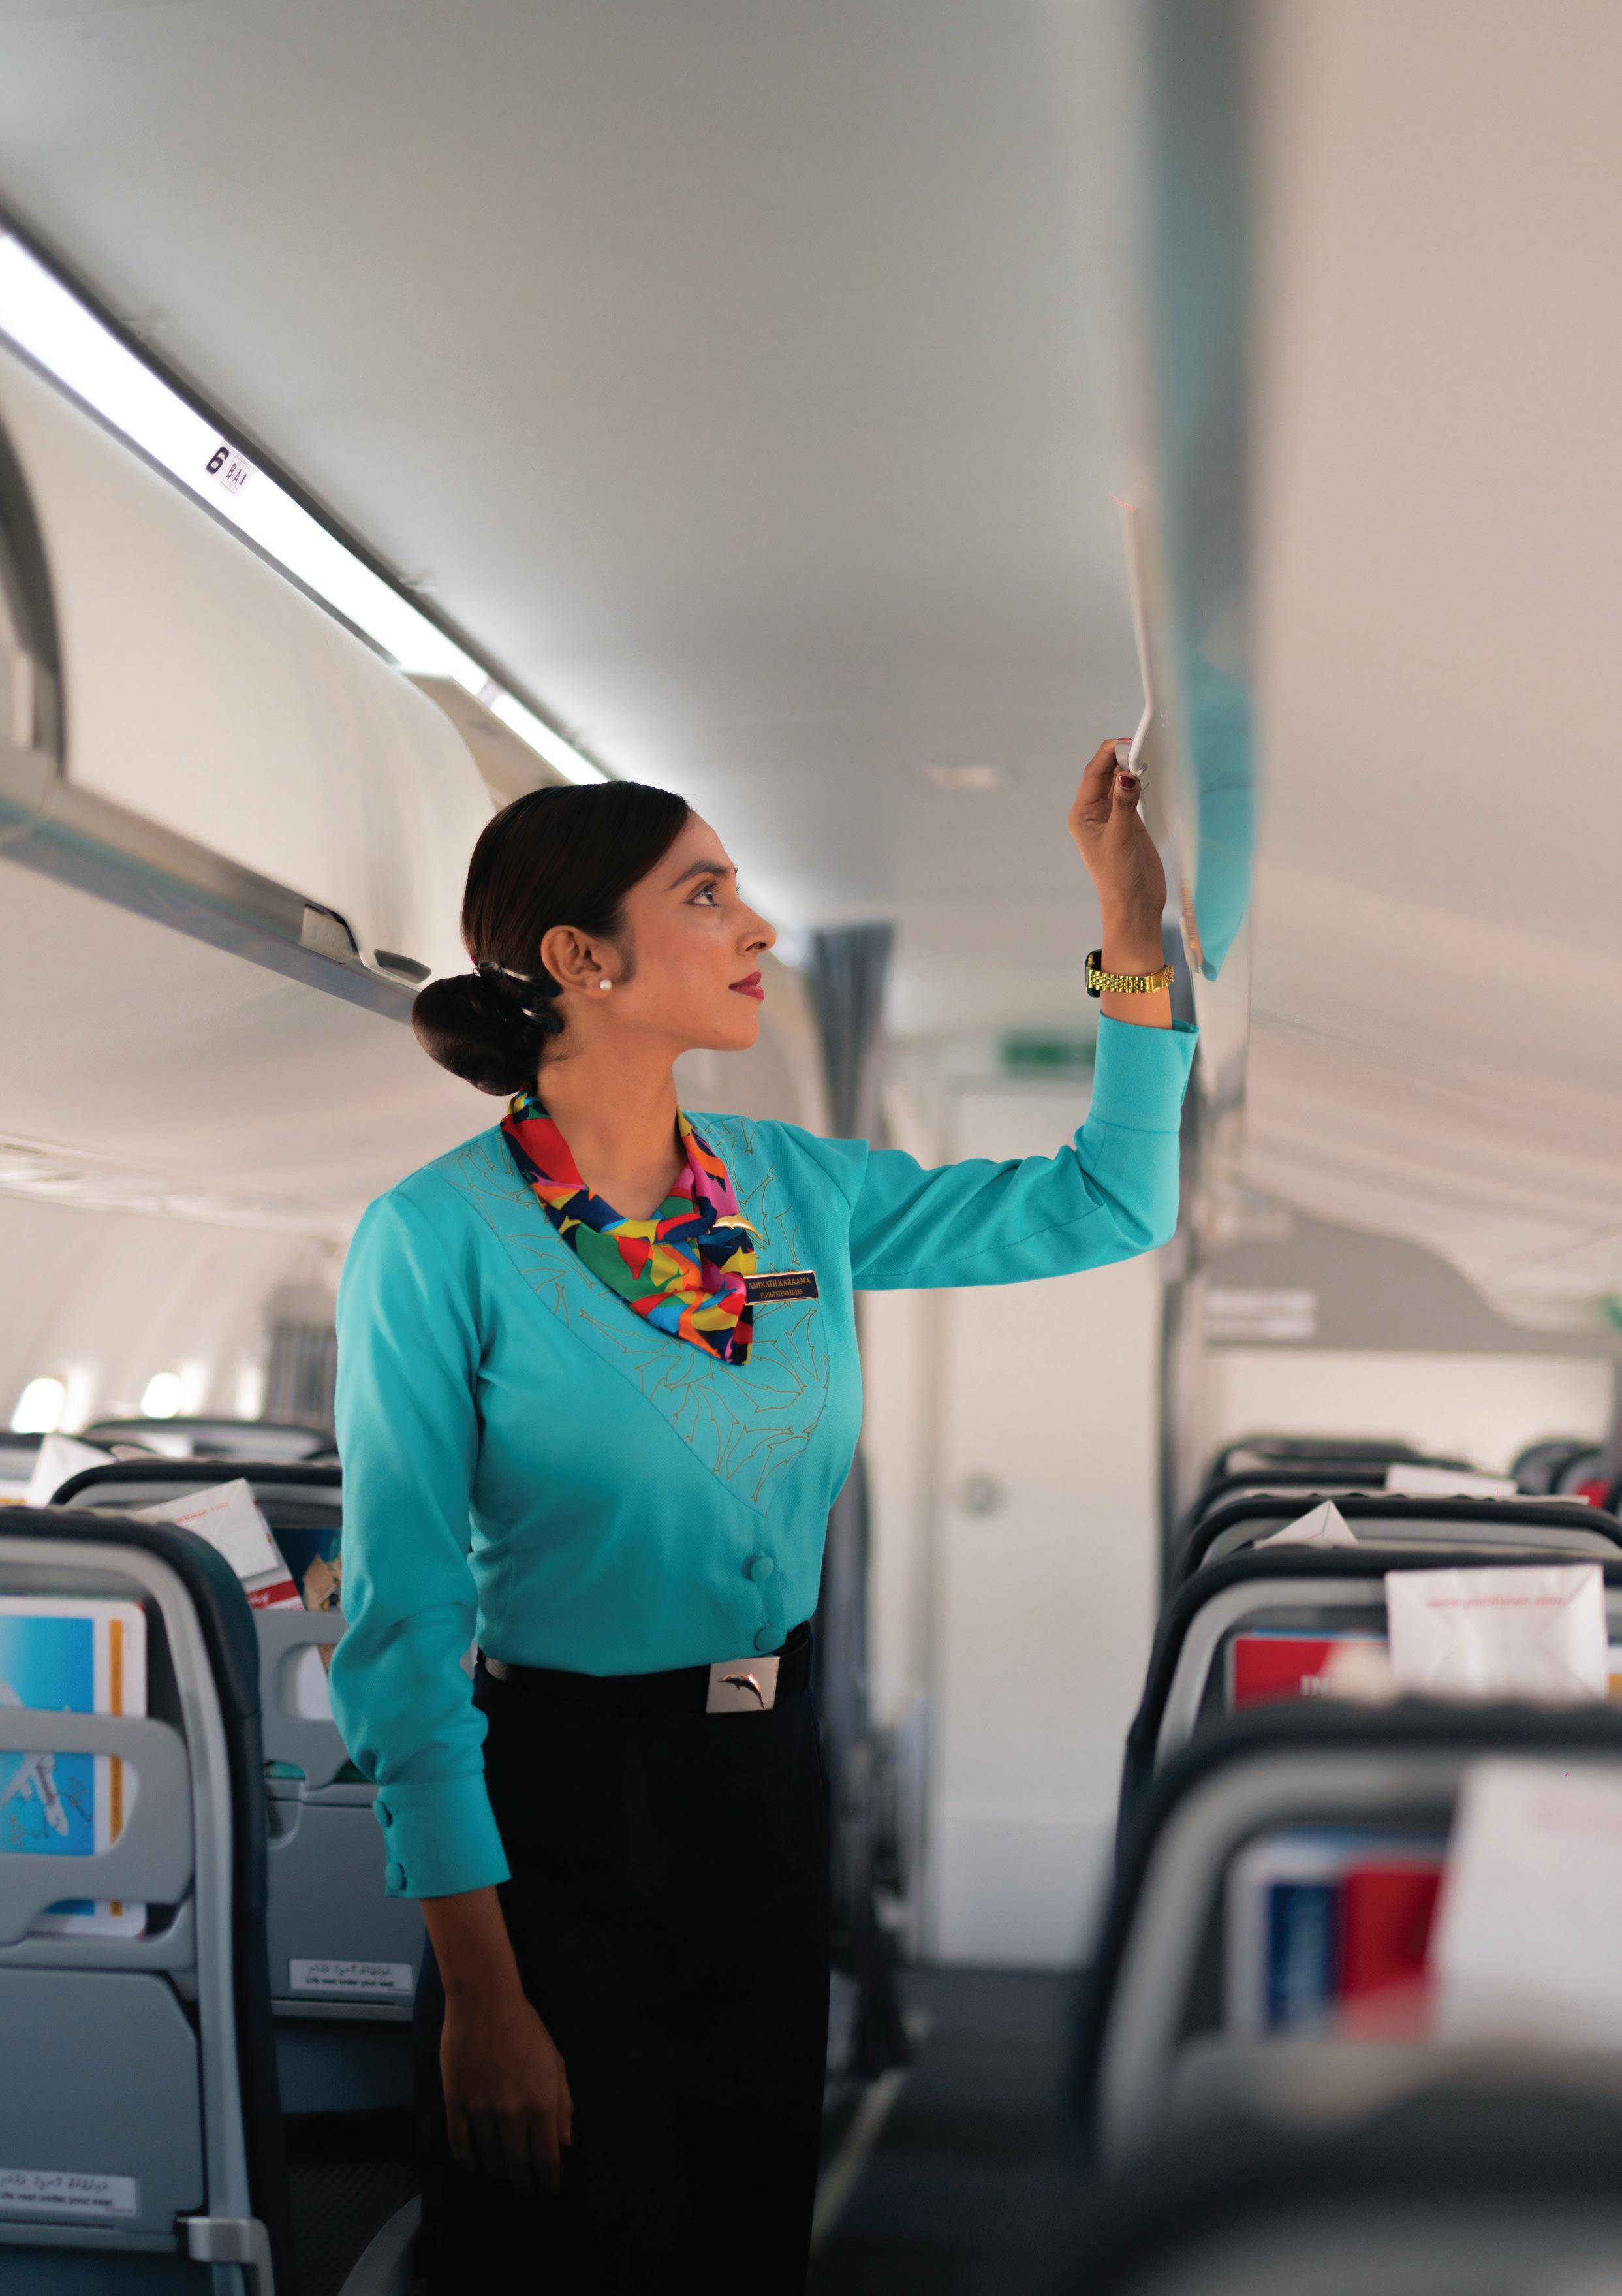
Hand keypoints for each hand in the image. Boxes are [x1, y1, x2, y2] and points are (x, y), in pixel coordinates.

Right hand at [441, 1983, 572, 2193]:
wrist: (485, 2001)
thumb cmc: (526, 2028)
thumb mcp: (556, 2062)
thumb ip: (563, 2104)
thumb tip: (566, 2143)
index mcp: (541, 2102)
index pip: (546, 2158)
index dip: (547, 2181)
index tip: (548, 2190)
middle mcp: (512, 2111)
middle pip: (516, 2165)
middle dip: (522, 2185)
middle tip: (524, 2194)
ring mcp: (482, 2108)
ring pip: (488, 2157)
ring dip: (496, 2173)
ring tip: (501, 2177)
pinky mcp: (457, 2100)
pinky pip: (459, 2142)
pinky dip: (467, 2160)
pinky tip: (473, 2165)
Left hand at [1067, 738, 1167, 963]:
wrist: (1134, 906)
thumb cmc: (1119, 879)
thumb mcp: (1120, 840)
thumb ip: (1124, 806)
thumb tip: (1127, 775)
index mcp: (1082, 814)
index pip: (1093, 774)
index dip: (1108, 754)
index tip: (1128, 741)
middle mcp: (1095, 812)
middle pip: (1105, 773)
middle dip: (1121, 756)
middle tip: (1143, 743)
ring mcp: (1113, 816)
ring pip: (1120, 781)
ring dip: (1131, 767)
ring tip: (1150, 753)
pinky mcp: (1130, 822)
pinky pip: (1133, 793)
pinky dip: (1141, 780)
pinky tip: (1152, 771)